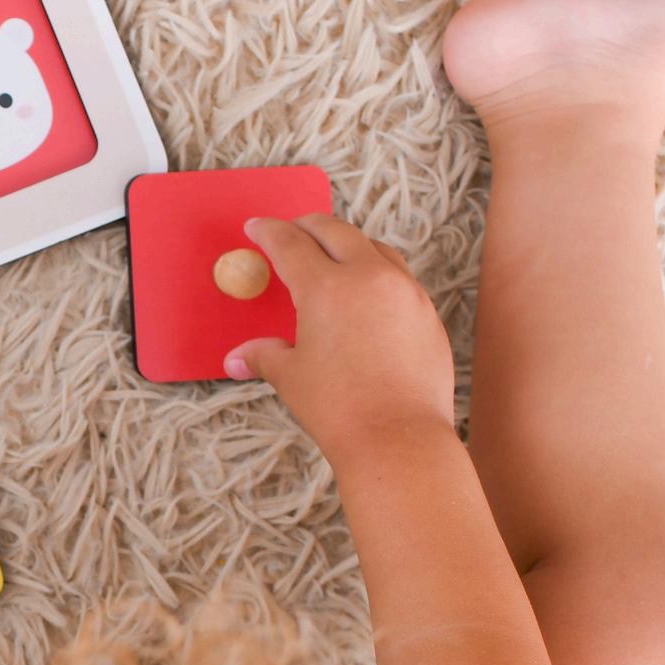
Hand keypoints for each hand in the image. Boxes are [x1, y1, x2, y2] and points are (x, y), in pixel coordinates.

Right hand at [224, 214, 457, 456]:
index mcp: (326, 288)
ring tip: (333, 254)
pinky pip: (399, 277)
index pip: (291, 244)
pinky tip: (367, 292)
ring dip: (348, 243)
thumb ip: (265, 356)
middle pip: (335, 231)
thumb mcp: (291, 377)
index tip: (257, 228)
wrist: (398, 438)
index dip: (269, 232)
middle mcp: (369, 277)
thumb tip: (237, 359)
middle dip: (308, 226)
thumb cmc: (339, 409)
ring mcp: (405, 292)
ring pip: (375, 248)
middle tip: (292, 230)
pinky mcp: (427, 313)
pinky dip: (377, 272)